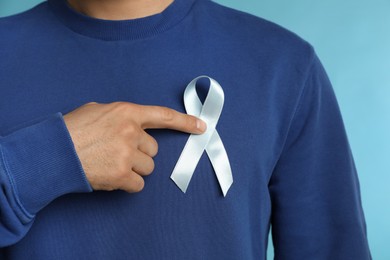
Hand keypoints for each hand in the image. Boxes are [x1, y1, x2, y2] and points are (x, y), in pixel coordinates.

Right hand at [63, 101, 205, 192]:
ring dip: (134, 169)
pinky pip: (138, 184)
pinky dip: (128, 184)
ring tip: (111, 164)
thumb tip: (131, 125)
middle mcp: (131, 132)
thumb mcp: (96, 111)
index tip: (201, 126)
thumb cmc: (71, 130)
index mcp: (126, 112)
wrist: (52, 152)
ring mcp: (128, 153)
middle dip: (140, 153)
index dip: (185, 122)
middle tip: (119, 153)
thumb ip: (119, 116)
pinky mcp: (122, 175)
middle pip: (153, 150)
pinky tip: (111, 177)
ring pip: (148, 168)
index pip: (163, 115)